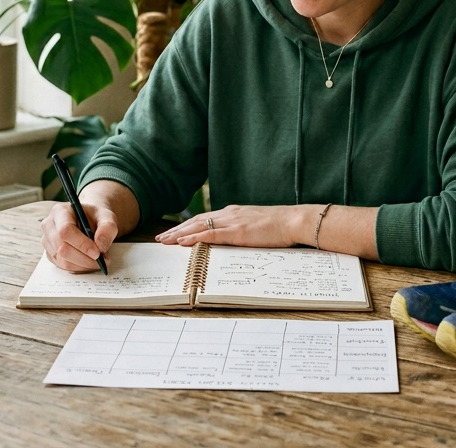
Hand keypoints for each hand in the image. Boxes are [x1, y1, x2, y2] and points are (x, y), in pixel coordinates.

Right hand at [40, 199, 118, 271]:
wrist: (89, 221)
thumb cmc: (96, 217)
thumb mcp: (107, 217)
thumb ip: (107, 228)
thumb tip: (100, 246)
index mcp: (60, 211)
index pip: (65, 230)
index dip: (81, 244)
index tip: (97, 253)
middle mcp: (49, 225)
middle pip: (62, 248)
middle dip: (84, 258)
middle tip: (102, 260)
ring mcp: (47, 241)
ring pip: (63, 260)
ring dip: (83, 264)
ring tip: (98, 260)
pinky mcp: (50, 254)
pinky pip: (63, 266)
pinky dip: (79, 267)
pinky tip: (88, 261)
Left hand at [156, 204, 312, 248]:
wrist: (294, 221)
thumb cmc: (280, 226)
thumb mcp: (257, 227)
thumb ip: (243, 231)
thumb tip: (235, 240)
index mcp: (234, 213)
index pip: (205, 219)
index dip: (188, 226)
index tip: (174, 232)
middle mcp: (229, 214)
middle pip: (196, 221)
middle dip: (177, 230)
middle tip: (161, 238)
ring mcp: (232, 221)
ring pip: (198, 226)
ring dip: (179, 234)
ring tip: (165, 241)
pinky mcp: (236, 231)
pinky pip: (209, 234)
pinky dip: (194, 238)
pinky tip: (182, 242)